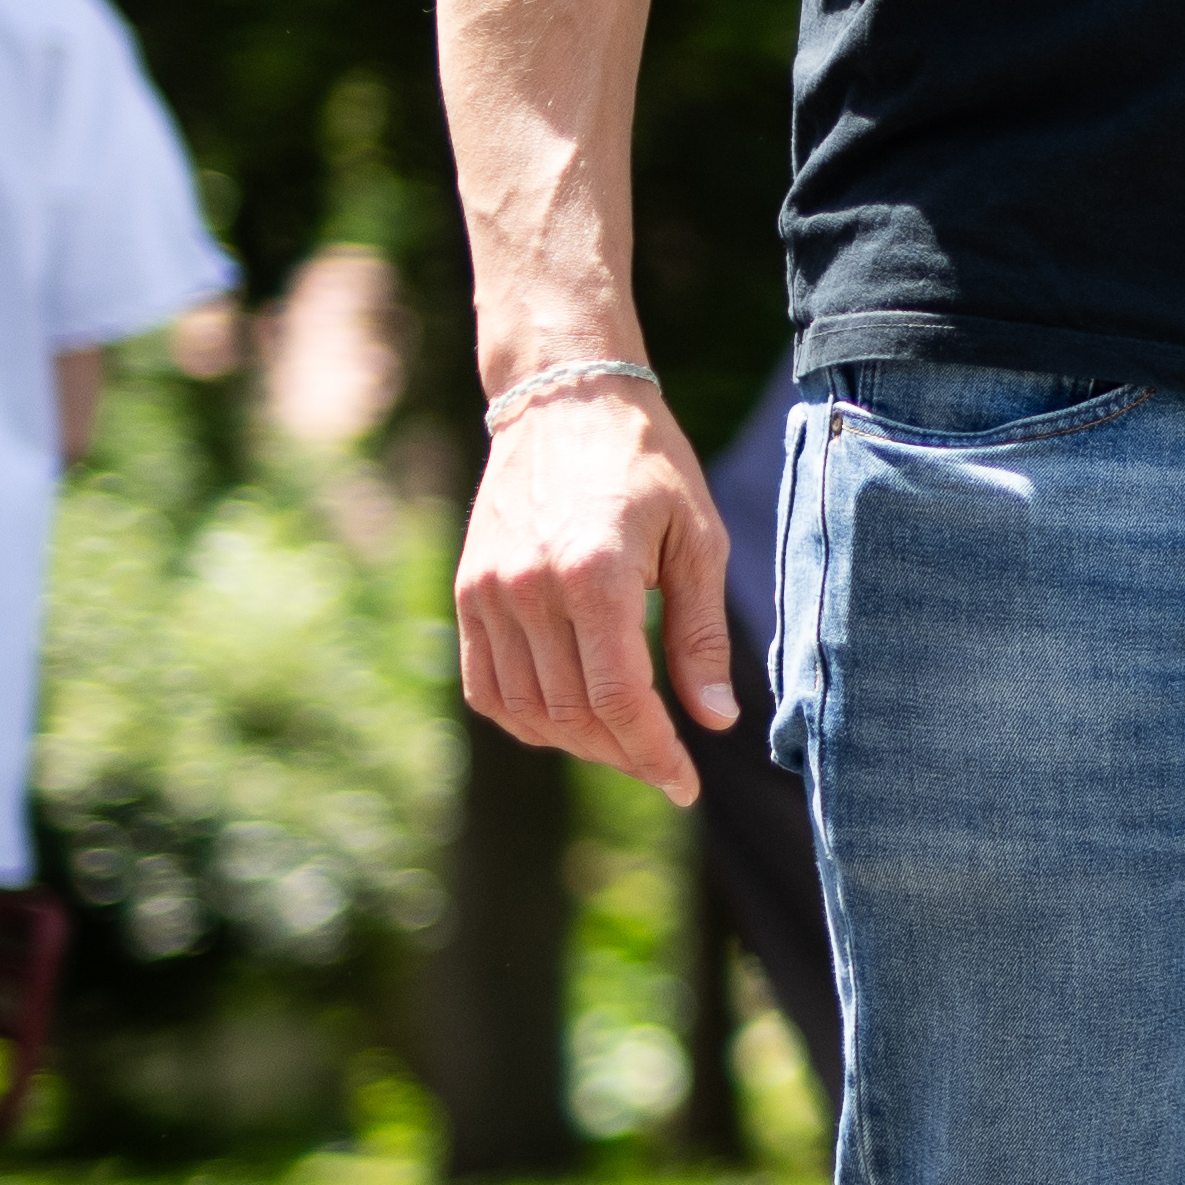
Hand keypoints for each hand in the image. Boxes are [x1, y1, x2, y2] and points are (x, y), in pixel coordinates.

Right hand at [452, 389, 739, 806]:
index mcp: (596, 573)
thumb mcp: (697, 541)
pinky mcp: (467, 591)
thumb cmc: (647, 464)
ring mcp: (489, 592)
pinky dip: (526, 720)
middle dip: (625, 755)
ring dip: (579, 744)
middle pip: (575, 714)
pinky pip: (486, 688)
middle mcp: (530, 588)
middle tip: (663, 765)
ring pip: (527, 712)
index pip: (621, 699)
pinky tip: (568, 720)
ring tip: (624, 742)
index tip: (684, 784)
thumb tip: (716, 720)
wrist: (565, 399)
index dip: (654, 754)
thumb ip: (700, 636)